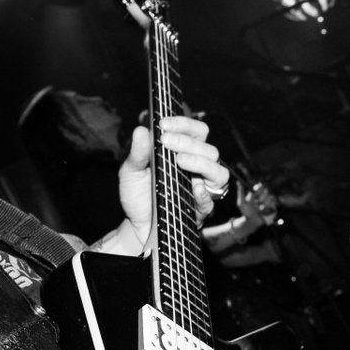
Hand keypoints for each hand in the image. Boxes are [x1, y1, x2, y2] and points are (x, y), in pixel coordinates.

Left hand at [104, 116, 231, 256]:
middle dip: (188, 142)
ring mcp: (201, 188)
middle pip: (208, 149)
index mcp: (184, 152)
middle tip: (166, 141)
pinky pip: (213, 199)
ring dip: (201, 162)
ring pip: (218, 171)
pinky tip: (194, 187)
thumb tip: (141, 130)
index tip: (164, 124)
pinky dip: (205, 193)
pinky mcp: (200, 208)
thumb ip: (137, 152)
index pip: (196, 132)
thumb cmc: (138, 195)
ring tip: (180, 161)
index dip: (184, 124)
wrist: (136, 225)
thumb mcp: (131, 171)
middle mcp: (197, 168)